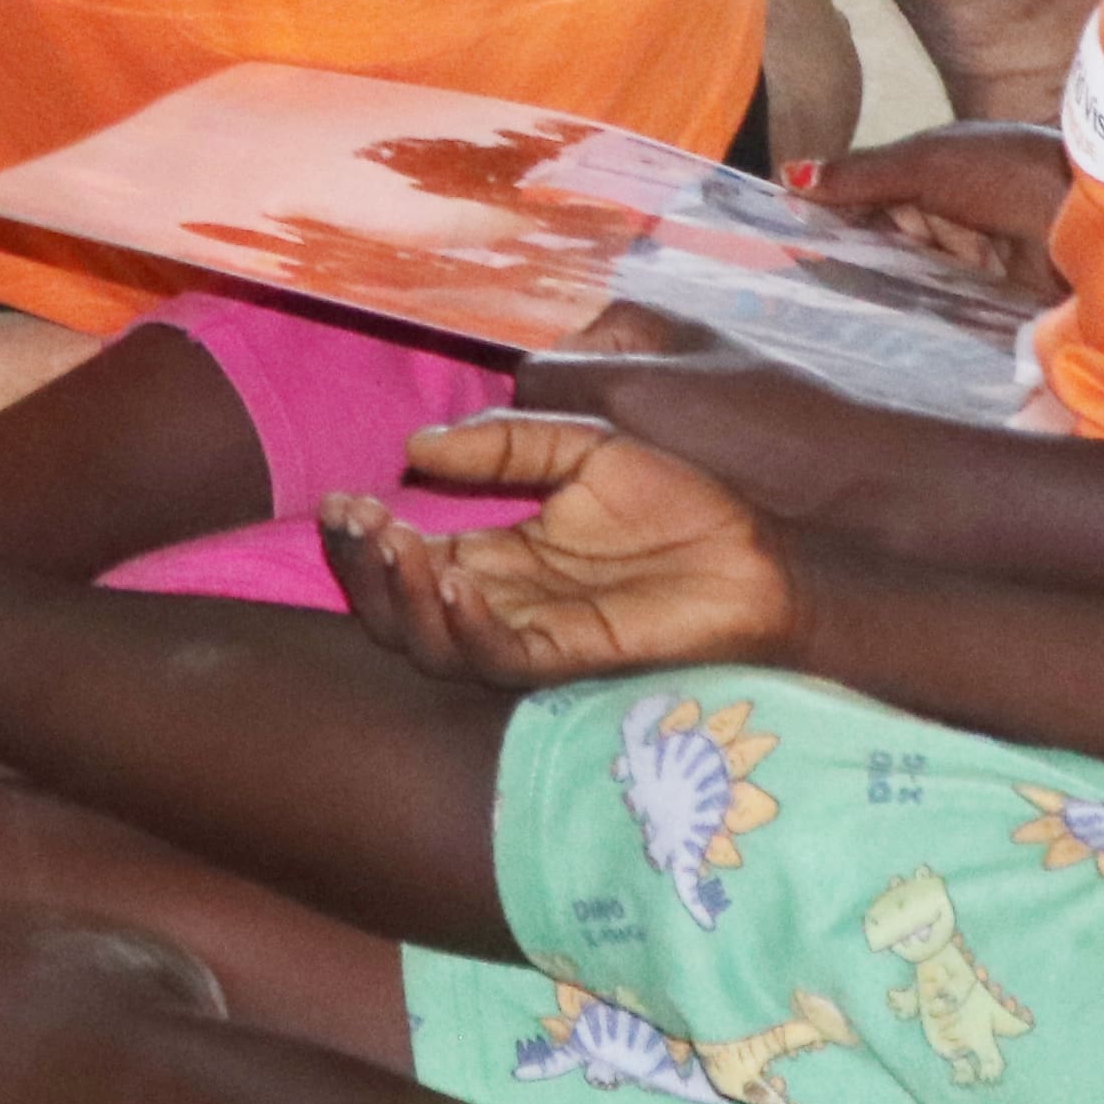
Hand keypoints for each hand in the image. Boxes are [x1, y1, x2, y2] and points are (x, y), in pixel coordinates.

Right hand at [324, 413, 795, 688]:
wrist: (762, 552)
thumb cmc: (684, 503)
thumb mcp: (582, 449)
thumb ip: (503, 446)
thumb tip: (414, 448)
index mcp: (497, 556)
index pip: (402, 559)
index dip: (362, 537)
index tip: (341, 498)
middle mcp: (502, 603)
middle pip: (397, 611)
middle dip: (363, 571)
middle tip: (358, 522)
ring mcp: (535, 634)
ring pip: (434, 646)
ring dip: (401, 597)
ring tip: (396, 545)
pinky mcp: (575, 656)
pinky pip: (503, 657)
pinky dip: (467, 625)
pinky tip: (456, 576)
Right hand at [805, 121, 1081, 296]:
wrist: (1088, 216)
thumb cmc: (1004, 173)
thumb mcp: (922, 164)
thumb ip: (860, 176)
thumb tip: (788, 176)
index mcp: (935, 169)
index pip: (870, 193)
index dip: (833, 212)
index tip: (786, 237)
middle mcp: (952, 213)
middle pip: (887, 237)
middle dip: (851, 257)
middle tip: (795, 285)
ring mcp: (974, 259)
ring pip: (912, 275)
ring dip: (882, 288)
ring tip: (824, 312)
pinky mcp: (994, 299)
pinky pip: (943, 307)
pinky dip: (916, 313)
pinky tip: (877, 328)